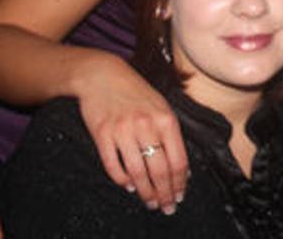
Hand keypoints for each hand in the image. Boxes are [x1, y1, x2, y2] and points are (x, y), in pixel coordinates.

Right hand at [76, 54, 187, 214]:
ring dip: (146, 192)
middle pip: (160, 170)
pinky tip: (129, 186)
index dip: (180, 183)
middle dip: (165, 193)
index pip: (178, 160)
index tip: (179, 195)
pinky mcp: (102, 135)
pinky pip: (114, 166)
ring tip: (150, 202)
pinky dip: (123, 180)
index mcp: (166, 120)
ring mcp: (123, 131)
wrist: (102, 76)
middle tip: (166, 207)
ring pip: (138, 172)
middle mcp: (146, 126)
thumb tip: (179, 167)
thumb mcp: (161, 107)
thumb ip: (170, 134)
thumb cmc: (136, 92)